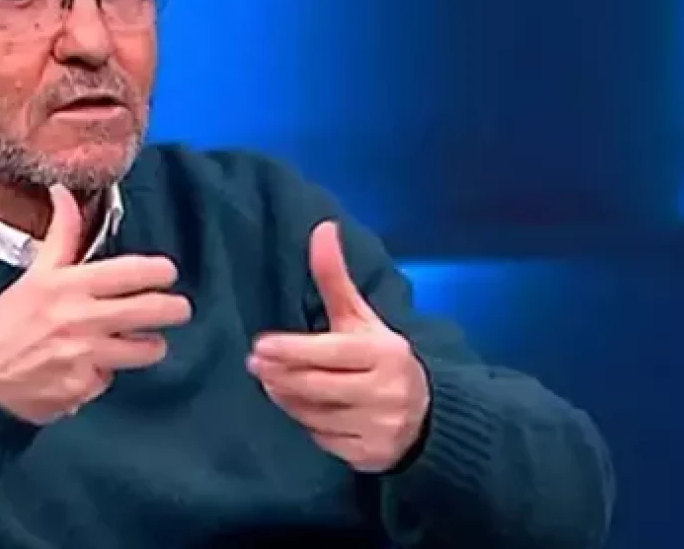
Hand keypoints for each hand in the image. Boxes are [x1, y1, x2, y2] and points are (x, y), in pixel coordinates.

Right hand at [0, 185, 191, 424]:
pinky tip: (90, 368)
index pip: (131, 271)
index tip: (167, 272)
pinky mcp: (85, 388)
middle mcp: (81, 318)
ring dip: (149, 345)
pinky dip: (106, 374)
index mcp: (68, 285)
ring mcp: (86, 356)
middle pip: (152, 310)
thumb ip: (61, 236)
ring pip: (146, 349)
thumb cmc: (2, 325)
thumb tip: (63, 193)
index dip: (159, 271)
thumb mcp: (33, 275)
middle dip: (175, 308)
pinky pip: (113, 378)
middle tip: (178, 308)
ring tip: (142, 341)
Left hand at [247, 222, 429, 472]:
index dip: (292, 350)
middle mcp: (384, 392)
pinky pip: (323, 439)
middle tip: (254, 365)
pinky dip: (306, 423)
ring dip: (287, 399)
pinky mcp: (370, 455)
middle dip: (280, 375)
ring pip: (314, 414)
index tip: (260, 346)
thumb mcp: (361, 318)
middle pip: (316, 386)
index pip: (330, 353)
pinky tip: (300, 408)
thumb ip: (335, 278)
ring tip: (272, 383)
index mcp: (384, 354)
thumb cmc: (380, 358)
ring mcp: (378, 427)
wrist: (428, 415)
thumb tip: (322, 228)